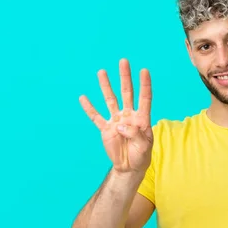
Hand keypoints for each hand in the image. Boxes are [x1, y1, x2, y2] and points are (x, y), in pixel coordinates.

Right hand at [79, 59, 153, 173]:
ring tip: (102, 72)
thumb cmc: (141, 155)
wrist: (130, 166)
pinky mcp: (106, 129)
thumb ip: (135, 134)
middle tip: (123, 61)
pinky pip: (96, 117)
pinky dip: (89, 108)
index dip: (144, 85)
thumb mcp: (144, 146)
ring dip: (106, 86)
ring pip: (110, 100)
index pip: (144, 98)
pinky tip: (83, 98)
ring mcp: (116, 121)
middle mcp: (129, 116)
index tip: (144, 71)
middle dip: (125, 77)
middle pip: (127, 93)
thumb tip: (120, 124)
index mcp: (142, 118)